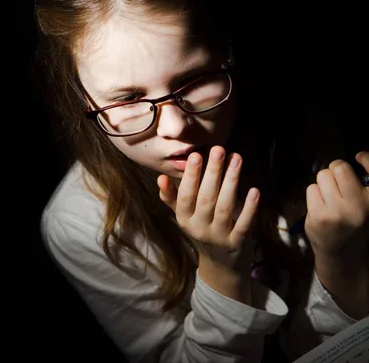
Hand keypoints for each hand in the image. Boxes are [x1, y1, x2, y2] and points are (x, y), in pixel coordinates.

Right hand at [157, 145, 259, 272]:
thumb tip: (160, 178)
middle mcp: (199, 229)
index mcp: (184, 219)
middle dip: (213, 172)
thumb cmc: (202, 230)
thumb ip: (173, 197)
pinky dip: (249, 207)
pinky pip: (243, 224)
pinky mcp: (237, 243)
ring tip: (237, 158)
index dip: (190, 176)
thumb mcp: (185, 216)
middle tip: (219, 149)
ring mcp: (219, 237)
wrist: (221, 267)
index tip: (196, 155)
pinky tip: (254, 190)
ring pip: (224, 207)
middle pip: (206, 198)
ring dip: (231, 181)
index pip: (186, 196)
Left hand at [305, 151, 368, 264]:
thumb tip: (359, 155)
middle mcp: (359, 207)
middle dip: (336, 173)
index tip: (358, 157)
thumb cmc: (357, 223)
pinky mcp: (318, 217)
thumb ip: (366, 178)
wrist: (343, 256)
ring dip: (324, 184)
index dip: (365, 158)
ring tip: (331, 199)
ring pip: (322, 176)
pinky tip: (322, 208)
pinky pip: (311, 189)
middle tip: (340, 188)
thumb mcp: (368, 202)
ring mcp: (336, 212)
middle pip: (338, 167)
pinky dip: (315, 195)